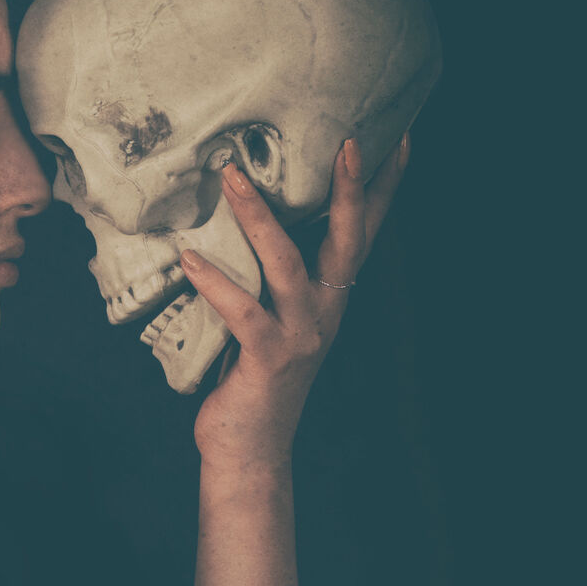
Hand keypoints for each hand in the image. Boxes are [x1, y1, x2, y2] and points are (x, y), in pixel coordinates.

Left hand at [181, 134, 411, 468]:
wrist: (249, 449)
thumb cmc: (251, 376)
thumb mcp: (270, 318)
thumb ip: (269, 278)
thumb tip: (245, 219)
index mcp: (331, 296)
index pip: (364, 232)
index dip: (383, 187)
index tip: (397, 136)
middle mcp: (326, 310)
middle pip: (347, 238)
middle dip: (351, 188)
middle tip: (349, 141)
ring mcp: (301, 334)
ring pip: (286, 263)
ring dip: (258, 216)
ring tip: (231, 176)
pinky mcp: (269, 358)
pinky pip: (242, 311)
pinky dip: (215, 282)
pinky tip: (189, 257)